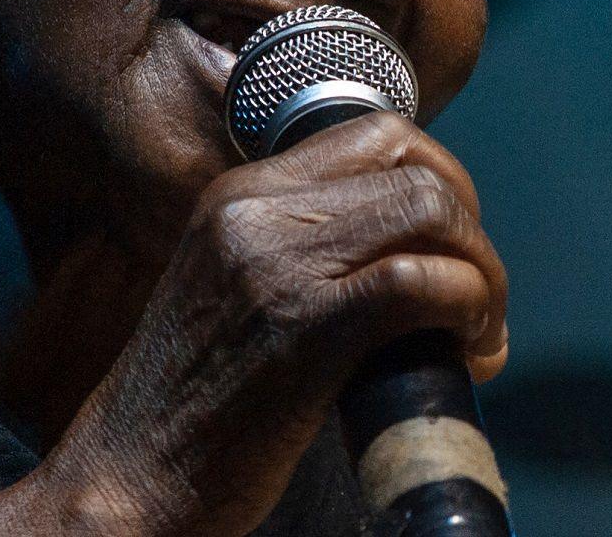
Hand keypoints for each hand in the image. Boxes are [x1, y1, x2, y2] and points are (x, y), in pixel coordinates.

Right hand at [1, 112, 508, 536]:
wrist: (129, 477)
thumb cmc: (194, 407)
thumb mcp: (241, 292)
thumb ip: (312, 252)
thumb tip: (425, 250)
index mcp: (241, 194)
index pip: (377, 135)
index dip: (443, 181)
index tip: (456, 248)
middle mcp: (255, 209)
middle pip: (416, 165)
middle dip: (472, 229)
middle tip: (479, 298)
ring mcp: (277, 263)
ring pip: (430, 212)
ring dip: (482, 272)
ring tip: (480, 332)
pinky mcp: (303, 325)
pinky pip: (420, 282)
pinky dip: (469, 309)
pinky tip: (469, 353)